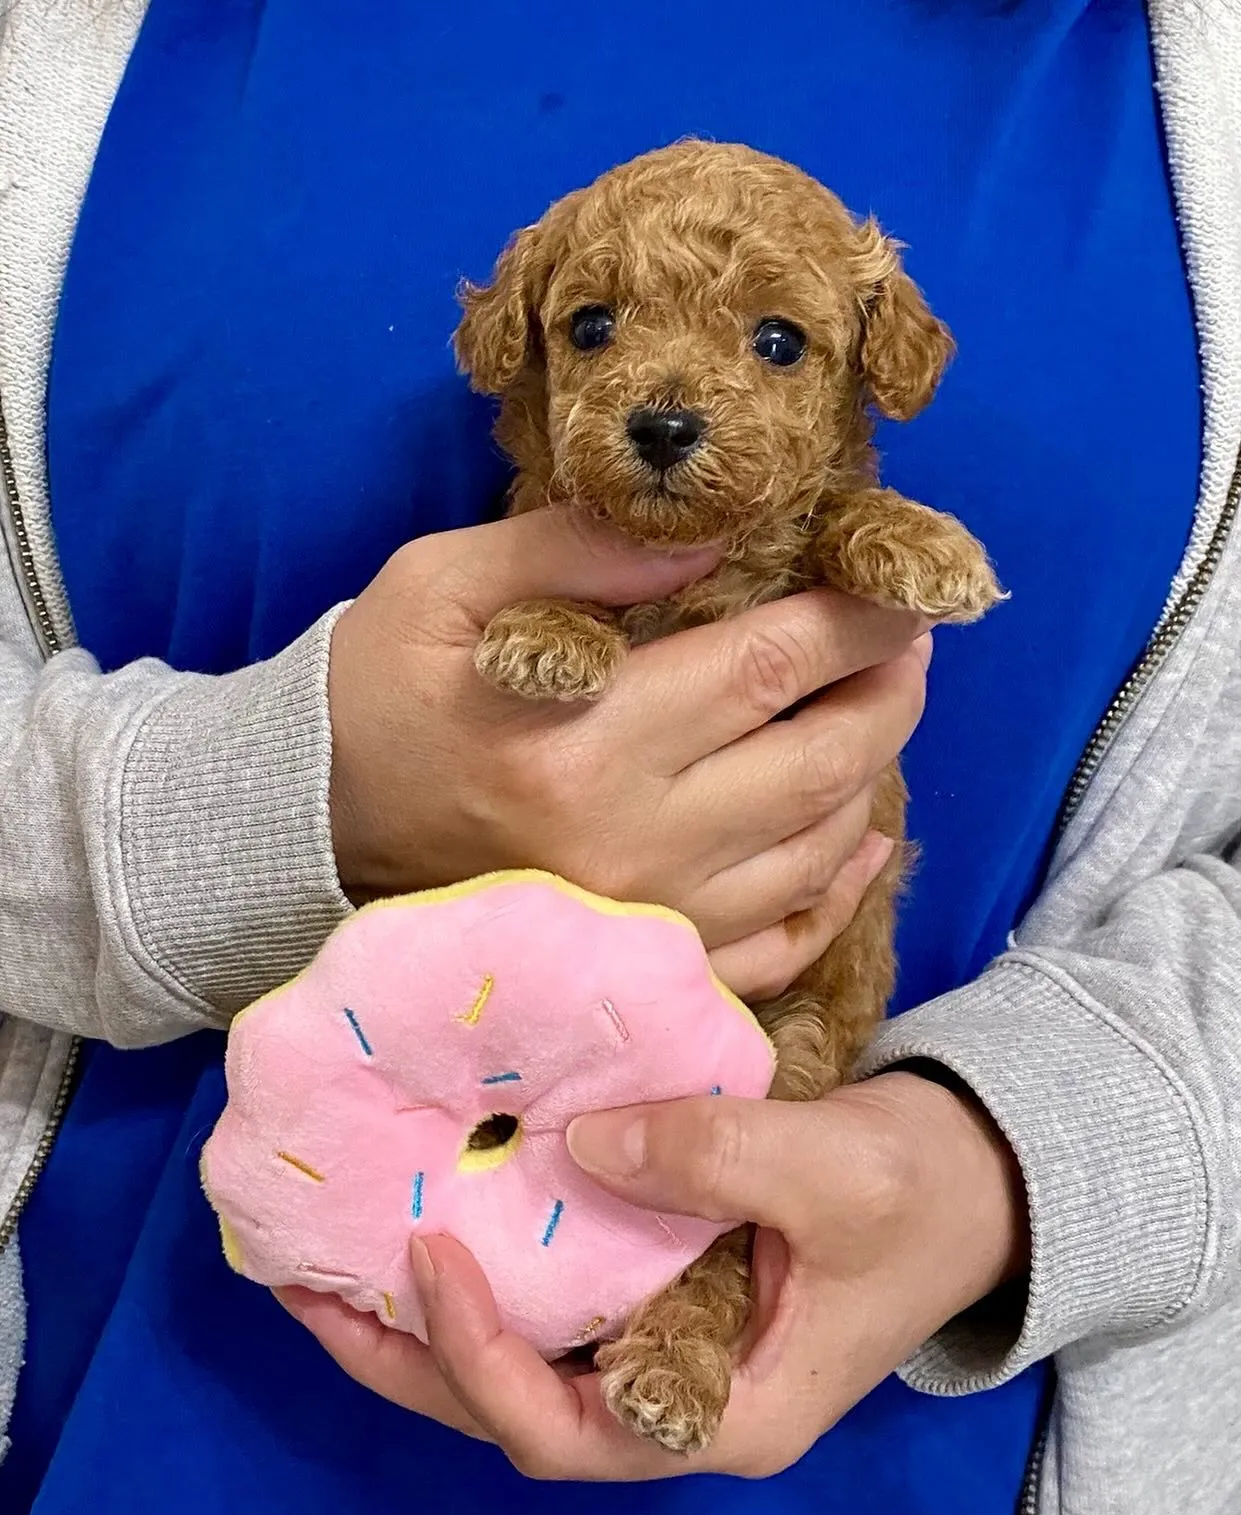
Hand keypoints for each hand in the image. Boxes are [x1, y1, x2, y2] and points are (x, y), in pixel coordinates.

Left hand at [276, 1071, 1027, 1478]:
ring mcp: (668, 1345)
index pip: (567, 1427)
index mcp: (722, 1414)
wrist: (982, 1175)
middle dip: (407, 1359)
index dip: (481, 1359)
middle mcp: (678, 1398)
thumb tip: (578, 1139)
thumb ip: (711, 1158)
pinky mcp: (664, 1287)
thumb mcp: (832, 1174)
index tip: (429, 1256)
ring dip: (427, 1321)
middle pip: (516, 1409)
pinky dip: (491, 1268)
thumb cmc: (922, 1194)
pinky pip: (557, 1297)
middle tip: (306, 1286)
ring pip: (526, 1359)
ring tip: (334, 1259)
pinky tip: (436, 1210)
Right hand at [328, 504, 928, 998]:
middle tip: (908, 640)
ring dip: (873, 772)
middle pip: (820, 764)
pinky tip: (859, 835)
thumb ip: (574, 550)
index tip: (898, 577)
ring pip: (816, 850)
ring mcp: (649, 920)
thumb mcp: (442, 587)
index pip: (768, 665)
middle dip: (890, 690)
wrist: (312, 831)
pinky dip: (840, 888)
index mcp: (586, 741)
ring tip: (880, 708)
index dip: (855, 616)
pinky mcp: (645, 966)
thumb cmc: (378, 696)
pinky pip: (781, 943)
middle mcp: (634, 843)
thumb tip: (714, 536)